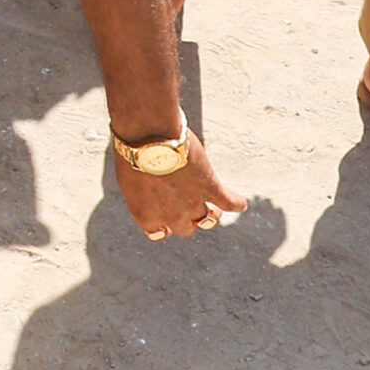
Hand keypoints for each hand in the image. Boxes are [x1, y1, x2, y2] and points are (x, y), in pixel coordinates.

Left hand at [114, 129, 247, 242]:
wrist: (148, 135)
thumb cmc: (133, 150)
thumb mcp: (129, 176)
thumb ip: (142, 190)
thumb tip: (150, 189)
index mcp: (145, 214)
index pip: (159, 234)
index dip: (165, 226)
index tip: (166, 220)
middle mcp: (170, 216)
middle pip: (186, 229)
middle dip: (187, 219)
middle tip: (187, 204)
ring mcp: (192, 203)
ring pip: (208, 219)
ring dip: (211, 213)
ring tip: (214, 205)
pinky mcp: (210, 188)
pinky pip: (230, 203)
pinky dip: (236, 203)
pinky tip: (240, 203)